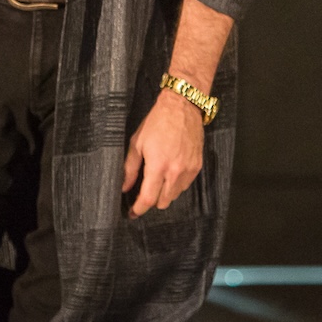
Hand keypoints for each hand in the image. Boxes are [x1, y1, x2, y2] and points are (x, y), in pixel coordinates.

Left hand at [121, 86, 204, 216]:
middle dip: (151, 201)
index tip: (132, 213)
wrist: (182, 107)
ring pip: (175, 195)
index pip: (148, 198)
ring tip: (157, 180)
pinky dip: (176, 185)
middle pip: (163, 202)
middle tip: (144, 193)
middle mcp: (175, 172)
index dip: (139, 209)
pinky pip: (185, 185)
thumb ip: (130, 168)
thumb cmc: (156, 123)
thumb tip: (124, 187)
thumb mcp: (137, 143)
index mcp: (158, 166)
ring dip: (164, 193)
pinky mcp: (197, 166)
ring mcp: (189, 170)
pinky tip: (169, 173)